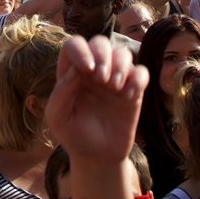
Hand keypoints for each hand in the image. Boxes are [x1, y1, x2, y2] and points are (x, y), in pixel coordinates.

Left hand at [46, 36, 146, 163]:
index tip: (86, 69)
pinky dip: (137, 79)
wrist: (97, 156)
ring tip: (114, 88)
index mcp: (72, 72)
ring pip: (123, 53)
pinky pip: (141, 72)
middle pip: (101, 42)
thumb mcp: (58, 117)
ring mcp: (115, 79)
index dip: (81, 50)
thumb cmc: (73, 135)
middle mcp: (94, 71)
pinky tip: (128, 96)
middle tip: (101, 78)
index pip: (74, 45)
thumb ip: (60, 93)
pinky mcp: (133, 91)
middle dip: (103, 54)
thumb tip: (75, 70)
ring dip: (120, 65)